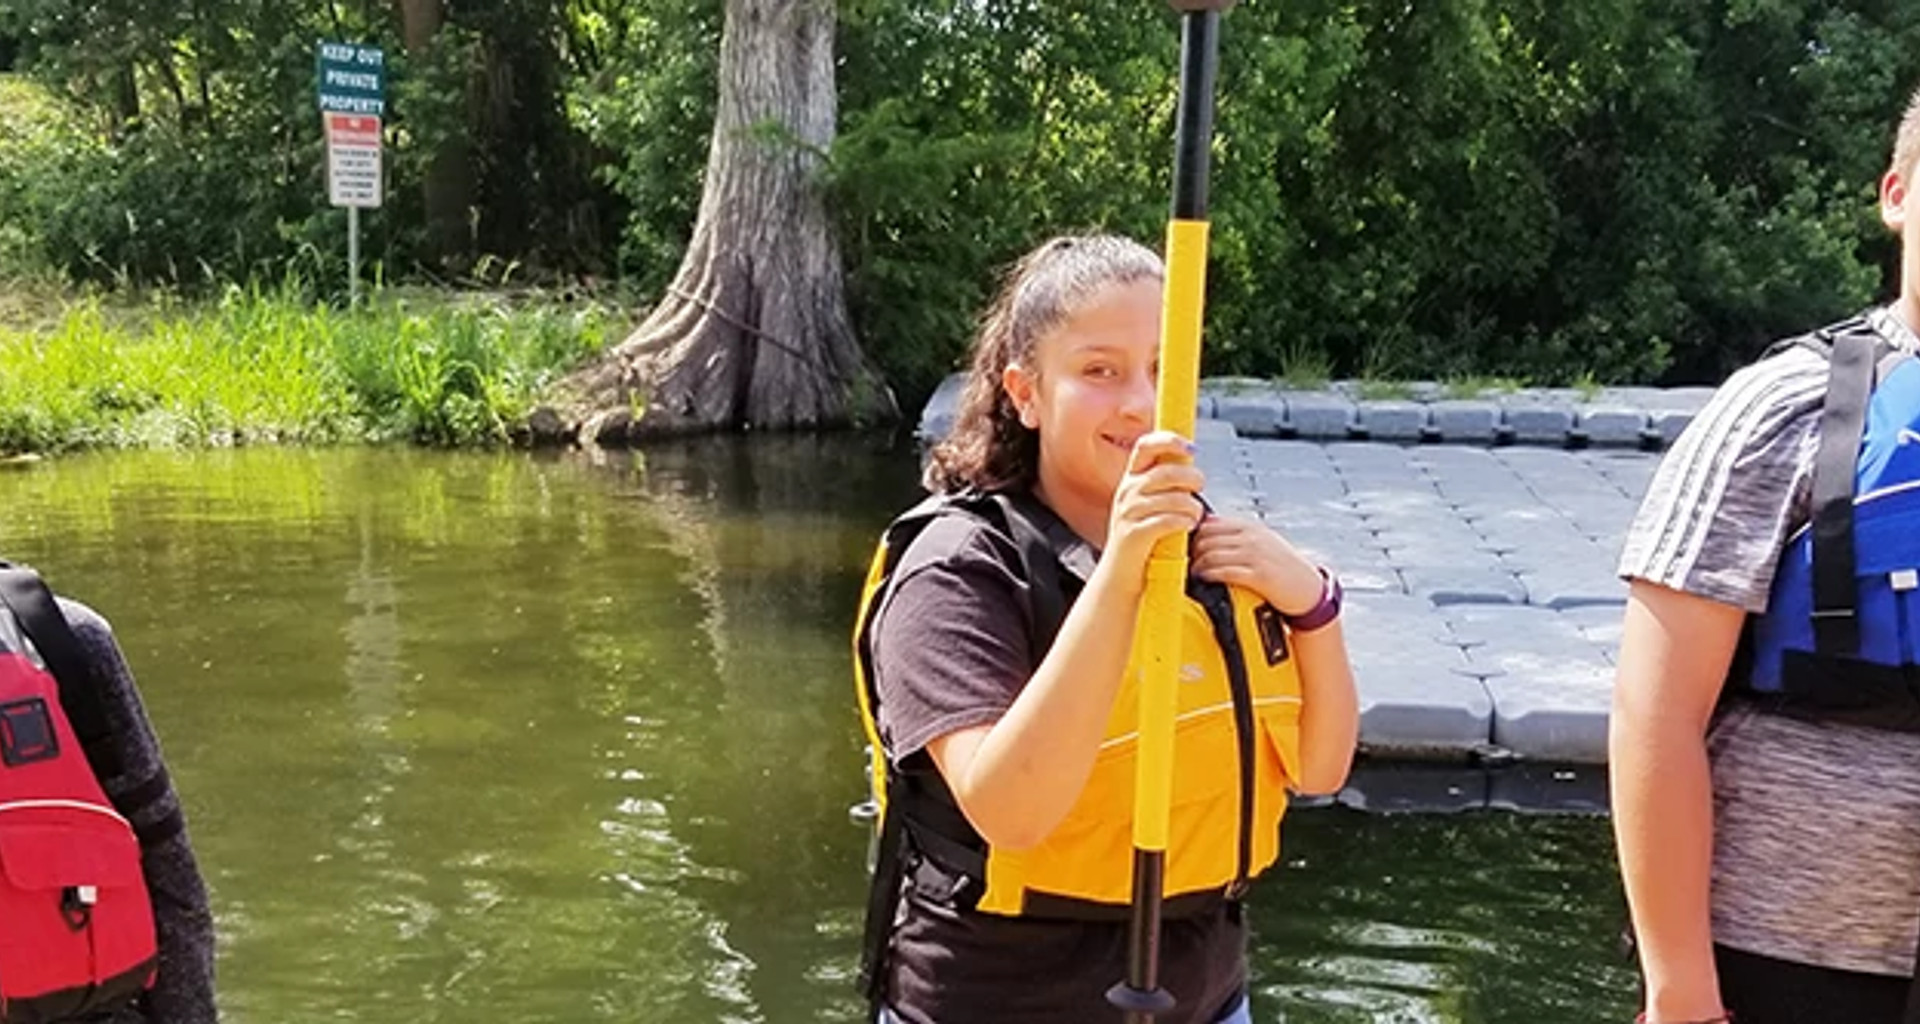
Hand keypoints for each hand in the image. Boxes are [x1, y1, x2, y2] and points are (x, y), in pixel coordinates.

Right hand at [1104, 431, 1205, 571]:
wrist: (1120, 575)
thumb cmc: (1141, 540)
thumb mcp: (1148, 504)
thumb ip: (1165, 483)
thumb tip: (1191, 463)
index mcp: (1131, 479)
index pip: (1146, 445)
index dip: (1170, 440)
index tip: (1191, 448)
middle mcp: (1127, 492)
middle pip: (1167, 471)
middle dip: (1192, 478)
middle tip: (1200, 489)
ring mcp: (1129, 513)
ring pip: (1174, 498)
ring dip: (1193, 507)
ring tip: (1195, 516)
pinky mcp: (1135, 534)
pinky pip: (1169, 521)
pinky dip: (1184, 522)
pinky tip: (1188, 527)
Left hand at [1191, 515, 1323, 613]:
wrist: (1308, 589)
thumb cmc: (1280, 567)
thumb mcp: (1260, 542)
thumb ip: (1235, 535)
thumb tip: (1203, 531)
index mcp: (1249, 526)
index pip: (1209, 523)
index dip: (1192, 535)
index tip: (1184, 548)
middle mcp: (1252, 537)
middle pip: (1206, 538)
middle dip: (1191, 551)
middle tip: (1183, 563)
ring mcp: (1256, 555)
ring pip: (1212, 554)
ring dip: (1197, 565)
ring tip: (1191, 573)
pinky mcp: (1259, 575)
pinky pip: (1225, 572)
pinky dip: (1209, 575)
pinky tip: (1203, 580)